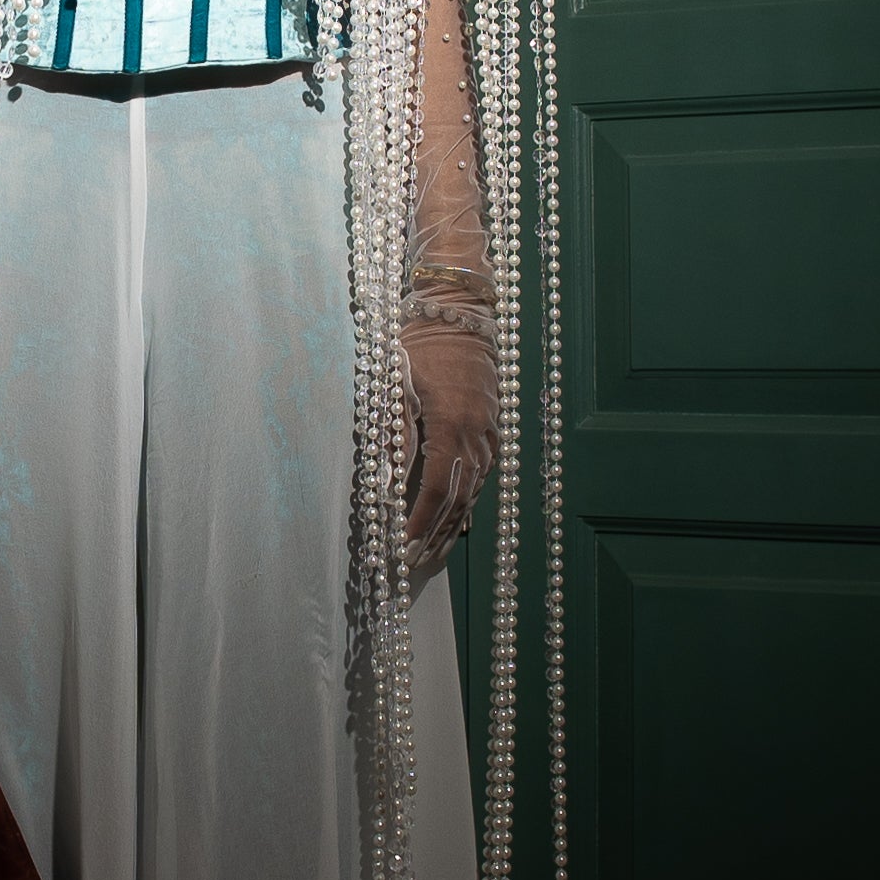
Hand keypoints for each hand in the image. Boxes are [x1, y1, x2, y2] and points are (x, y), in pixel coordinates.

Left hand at [400, 320, 497, 582]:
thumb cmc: (420, 345)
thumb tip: (385, 480)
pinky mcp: (493, 430)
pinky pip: (482, 477)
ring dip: (452, 527)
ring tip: (433, 556)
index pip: (435, 488)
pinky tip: (458, 525)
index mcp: (452, 425)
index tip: (404, 545)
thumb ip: (396, 433)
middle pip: (457, 499)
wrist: (459, 315)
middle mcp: (477, 436)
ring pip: (473, 492)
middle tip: (414, 564)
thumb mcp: (398, 384)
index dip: (420, 521)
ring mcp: (490, 434)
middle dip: (435, 535)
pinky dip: (467, 504)